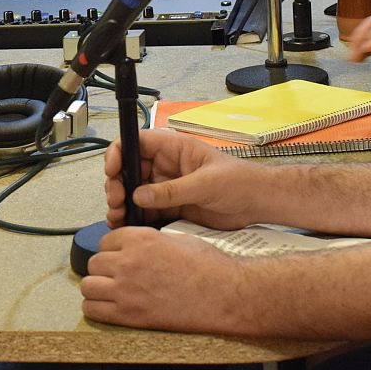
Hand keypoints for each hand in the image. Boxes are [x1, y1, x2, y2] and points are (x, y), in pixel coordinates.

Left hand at [80, 227, 247, 332]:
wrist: (223, 295)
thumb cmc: (209, 268)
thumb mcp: (178, 239)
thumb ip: (151, 242)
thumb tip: (141, 247)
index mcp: (140, 239)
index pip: (105, 241)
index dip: (112, 250)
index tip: (118, 257)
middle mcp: (128, 262)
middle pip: (94, 263)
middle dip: (104, 270)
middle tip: (116, 277)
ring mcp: (126, 289)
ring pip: (88, 286)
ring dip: (97, 289)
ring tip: (109, 293)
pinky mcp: (129, 314)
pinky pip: (93, 310)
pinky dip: (96, 309)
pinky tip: (108, 308)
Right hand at [102, 129, 263, 229]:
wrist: (257, 203)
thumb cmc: (239, 181)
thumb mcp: (205, 183)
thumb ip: (172, 191)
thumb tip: (140, 195)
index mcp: (173, 149)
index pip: (136, 142)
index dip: (119, 153)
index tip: (113, 170)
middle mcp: (165, 166)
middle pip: (129, 170)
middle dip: (117, 184)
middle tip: (116, 201)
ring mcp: (166, 187)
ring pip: (134, 192)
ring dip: (122, 203)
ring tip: (117, 217)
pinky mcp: (170, 207)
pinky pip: (146, 211)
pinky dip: (134, 218)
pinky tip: (126, 226)